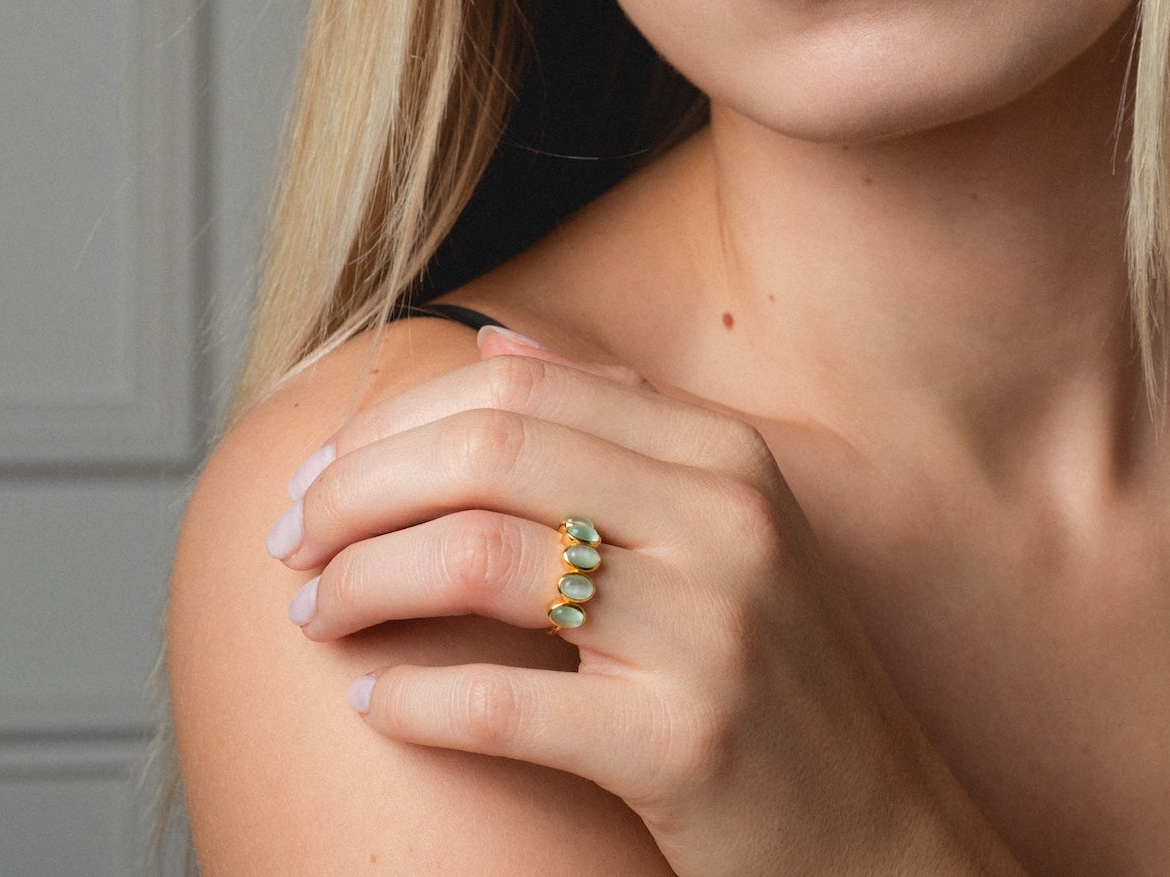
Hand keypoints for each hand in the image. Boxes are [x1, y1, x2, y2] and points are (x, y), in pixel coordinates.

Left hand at [265, 324, 1005, 876]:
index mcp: (726, 452)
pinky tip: (378, 701)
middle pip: (490, 452)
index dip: (397, 423)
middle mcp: (726, 516)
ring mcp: (711, 626)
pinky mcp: (684, 740)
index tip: (323, 472)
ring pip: (479, 558)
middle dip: (357, 489)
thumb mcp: (727, 521)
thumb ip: (620, 421)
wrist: (879, 830)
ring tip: (314, 614)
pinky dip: (415, 696)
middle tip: (290, 540)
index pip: (520, 389)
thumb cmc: (781, 674)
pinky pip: (505, 700)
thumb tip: (497, 342)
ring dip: (364, 582)